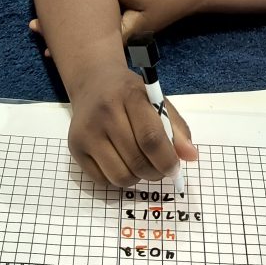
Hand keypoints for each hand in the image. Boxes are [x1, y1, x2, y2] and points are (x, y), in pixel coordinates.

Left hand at [29, 0, 209, 54]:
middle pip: (87, 38)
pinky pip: (106, 19)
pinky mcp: (134, 17)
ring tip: (49, 23)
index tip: (38, 31)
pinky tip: (80, 13)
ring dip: (75, 26)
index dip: (61, 38)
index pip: (86, 40)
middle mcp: (124, 34)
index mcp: (123, 32)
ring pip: (95, 29)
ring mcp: (129, 27)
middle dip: (61, 34)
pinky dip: (91, 18)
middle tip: (35, 28)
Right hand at [66, 54, 197, 186]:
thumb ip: (177, 128)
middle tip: (160, 169)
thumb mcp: (157, 101)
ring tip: (140, 164)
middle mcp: (105, 113)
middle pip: (136, 161)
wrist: (94, 83)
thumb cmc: (131, 94)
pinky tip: (121, 162)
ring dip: (137, 178)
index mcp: (130, 96)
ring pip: (120, 176)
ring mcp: (87, 132)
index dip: (167, 159)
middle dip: (155, 173)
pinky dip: (117, 179)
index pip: (151, 138)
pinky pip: (102, 181)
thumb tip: (191, 157)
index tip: (175, 168)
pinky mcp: (74, 148)